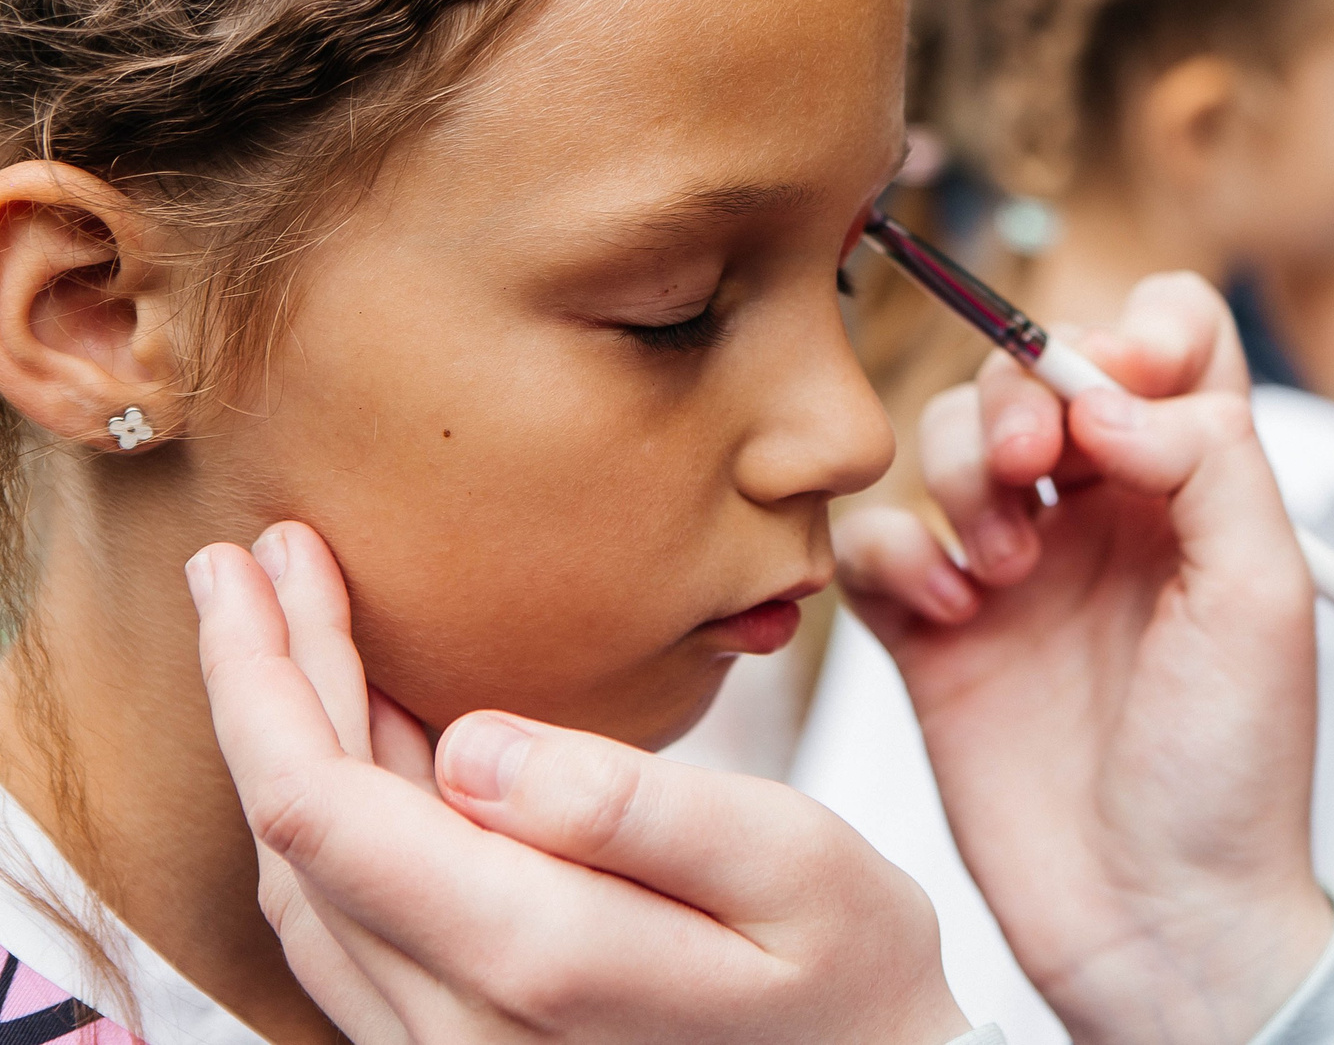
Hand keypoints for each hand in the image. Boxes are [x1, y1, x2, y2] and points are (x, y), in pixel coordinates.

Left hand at [190, 522, 968, 1044]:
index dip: (268, 679)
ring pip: (313, 886)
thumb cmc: (852, 967)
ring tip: (299, 620)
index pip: (326, 813)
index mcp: (535, 962)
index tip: (256, 563)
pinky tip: (367, 730)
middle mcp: (461, 1030)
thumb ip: (631, 807)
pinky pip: (357, 925)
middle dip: (266, 684)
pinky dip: (338, 812)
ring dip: (293, 743)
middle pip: (302, 840)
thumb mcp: (789, 859)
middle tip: (258, 560)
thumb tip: (468, 744)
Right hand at [836, 274, 1333, 1044]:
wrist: (1159, 921)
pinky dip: (897, 553)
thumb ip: (1208, 461)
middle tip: (1031, 459)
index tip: (1117, 381)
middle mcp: (1105, 511)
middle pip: (1033, 371)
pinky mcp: (935, 634)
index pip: (1164, 341)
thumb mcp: (1267, 597)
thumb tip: (1110, 391)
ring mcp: (1015, 568)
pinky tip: (948, 614)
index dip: (1132, 333)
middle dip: (1017, 392)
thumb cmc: (1235, 772)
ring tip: (1003, 570)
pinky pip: (878, 540)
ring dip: (960, 476)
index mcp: (1196, 488)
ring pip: (945, 440)